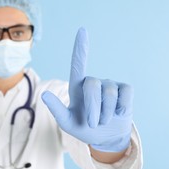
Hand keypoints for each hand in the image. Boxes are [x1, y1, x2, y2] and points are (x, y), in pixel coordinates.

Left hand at [41, 28, 132, 151]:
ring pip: (109, 95)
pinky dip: (121, 109)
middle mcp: (93, 81)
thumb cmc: (83, 128)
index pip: (78, 63)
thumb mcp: (67, 123)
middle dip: (92, 109)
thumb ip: (56, 110)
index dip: (81, 47)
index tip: (82, 30)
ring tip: (103, 120)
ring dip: (106, 114)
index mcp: (77, 86)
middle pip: (93, 86)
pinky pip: (125, 95)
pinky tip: (118, 113)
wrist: (105, 137)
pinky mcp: (124, 89)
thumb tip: (44, 94)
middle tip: (92, 123)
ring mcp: (110, 84)